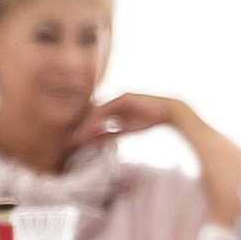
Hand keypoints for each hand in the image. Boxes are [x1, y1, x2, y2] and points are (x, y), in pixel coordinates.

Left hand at [68, 92, 196, 148]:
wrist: (169, 111)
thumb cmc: (151, 120)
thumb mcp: (126, 131)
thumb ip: (111, 134)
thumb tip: (94, 142)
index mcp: (115, 108)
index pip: (96, 118)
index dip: (86, 129)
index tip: (75, 140)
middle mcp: (115, 101)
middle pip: (94, 114)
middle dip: (82, 126)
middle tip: (70, 139)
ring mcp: (119, 98)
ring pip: (98, 111)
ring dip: (87, 125)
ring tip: (77, 137)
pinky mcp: (124, 98)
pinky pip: (107, 110)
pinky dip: (97, 120)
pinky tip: (90, 130)